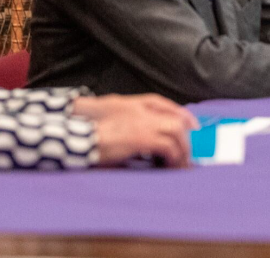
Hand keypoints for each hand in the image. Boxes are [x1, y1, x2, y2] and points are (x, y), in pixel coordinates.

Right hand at [74, 93, 196, 167]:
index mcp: (129, 103)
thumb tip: (134, 139)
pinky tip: (168, 166)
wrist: (78, 139)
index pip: (160, 102)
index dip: (178, 113)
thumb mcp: (104, 120)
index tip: (191, 124)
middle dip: (184, 135)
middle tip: (186, 152)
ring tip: (179, 163)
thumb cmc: (85, 134)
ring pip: (176, 131)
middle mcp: (139, 110)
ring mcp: (142, 123)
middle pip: (173, 117)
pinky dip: (173, 157)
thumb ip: (120, 122)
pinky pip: (168, 147)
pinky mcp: (142, 138)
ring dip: (181, 148)